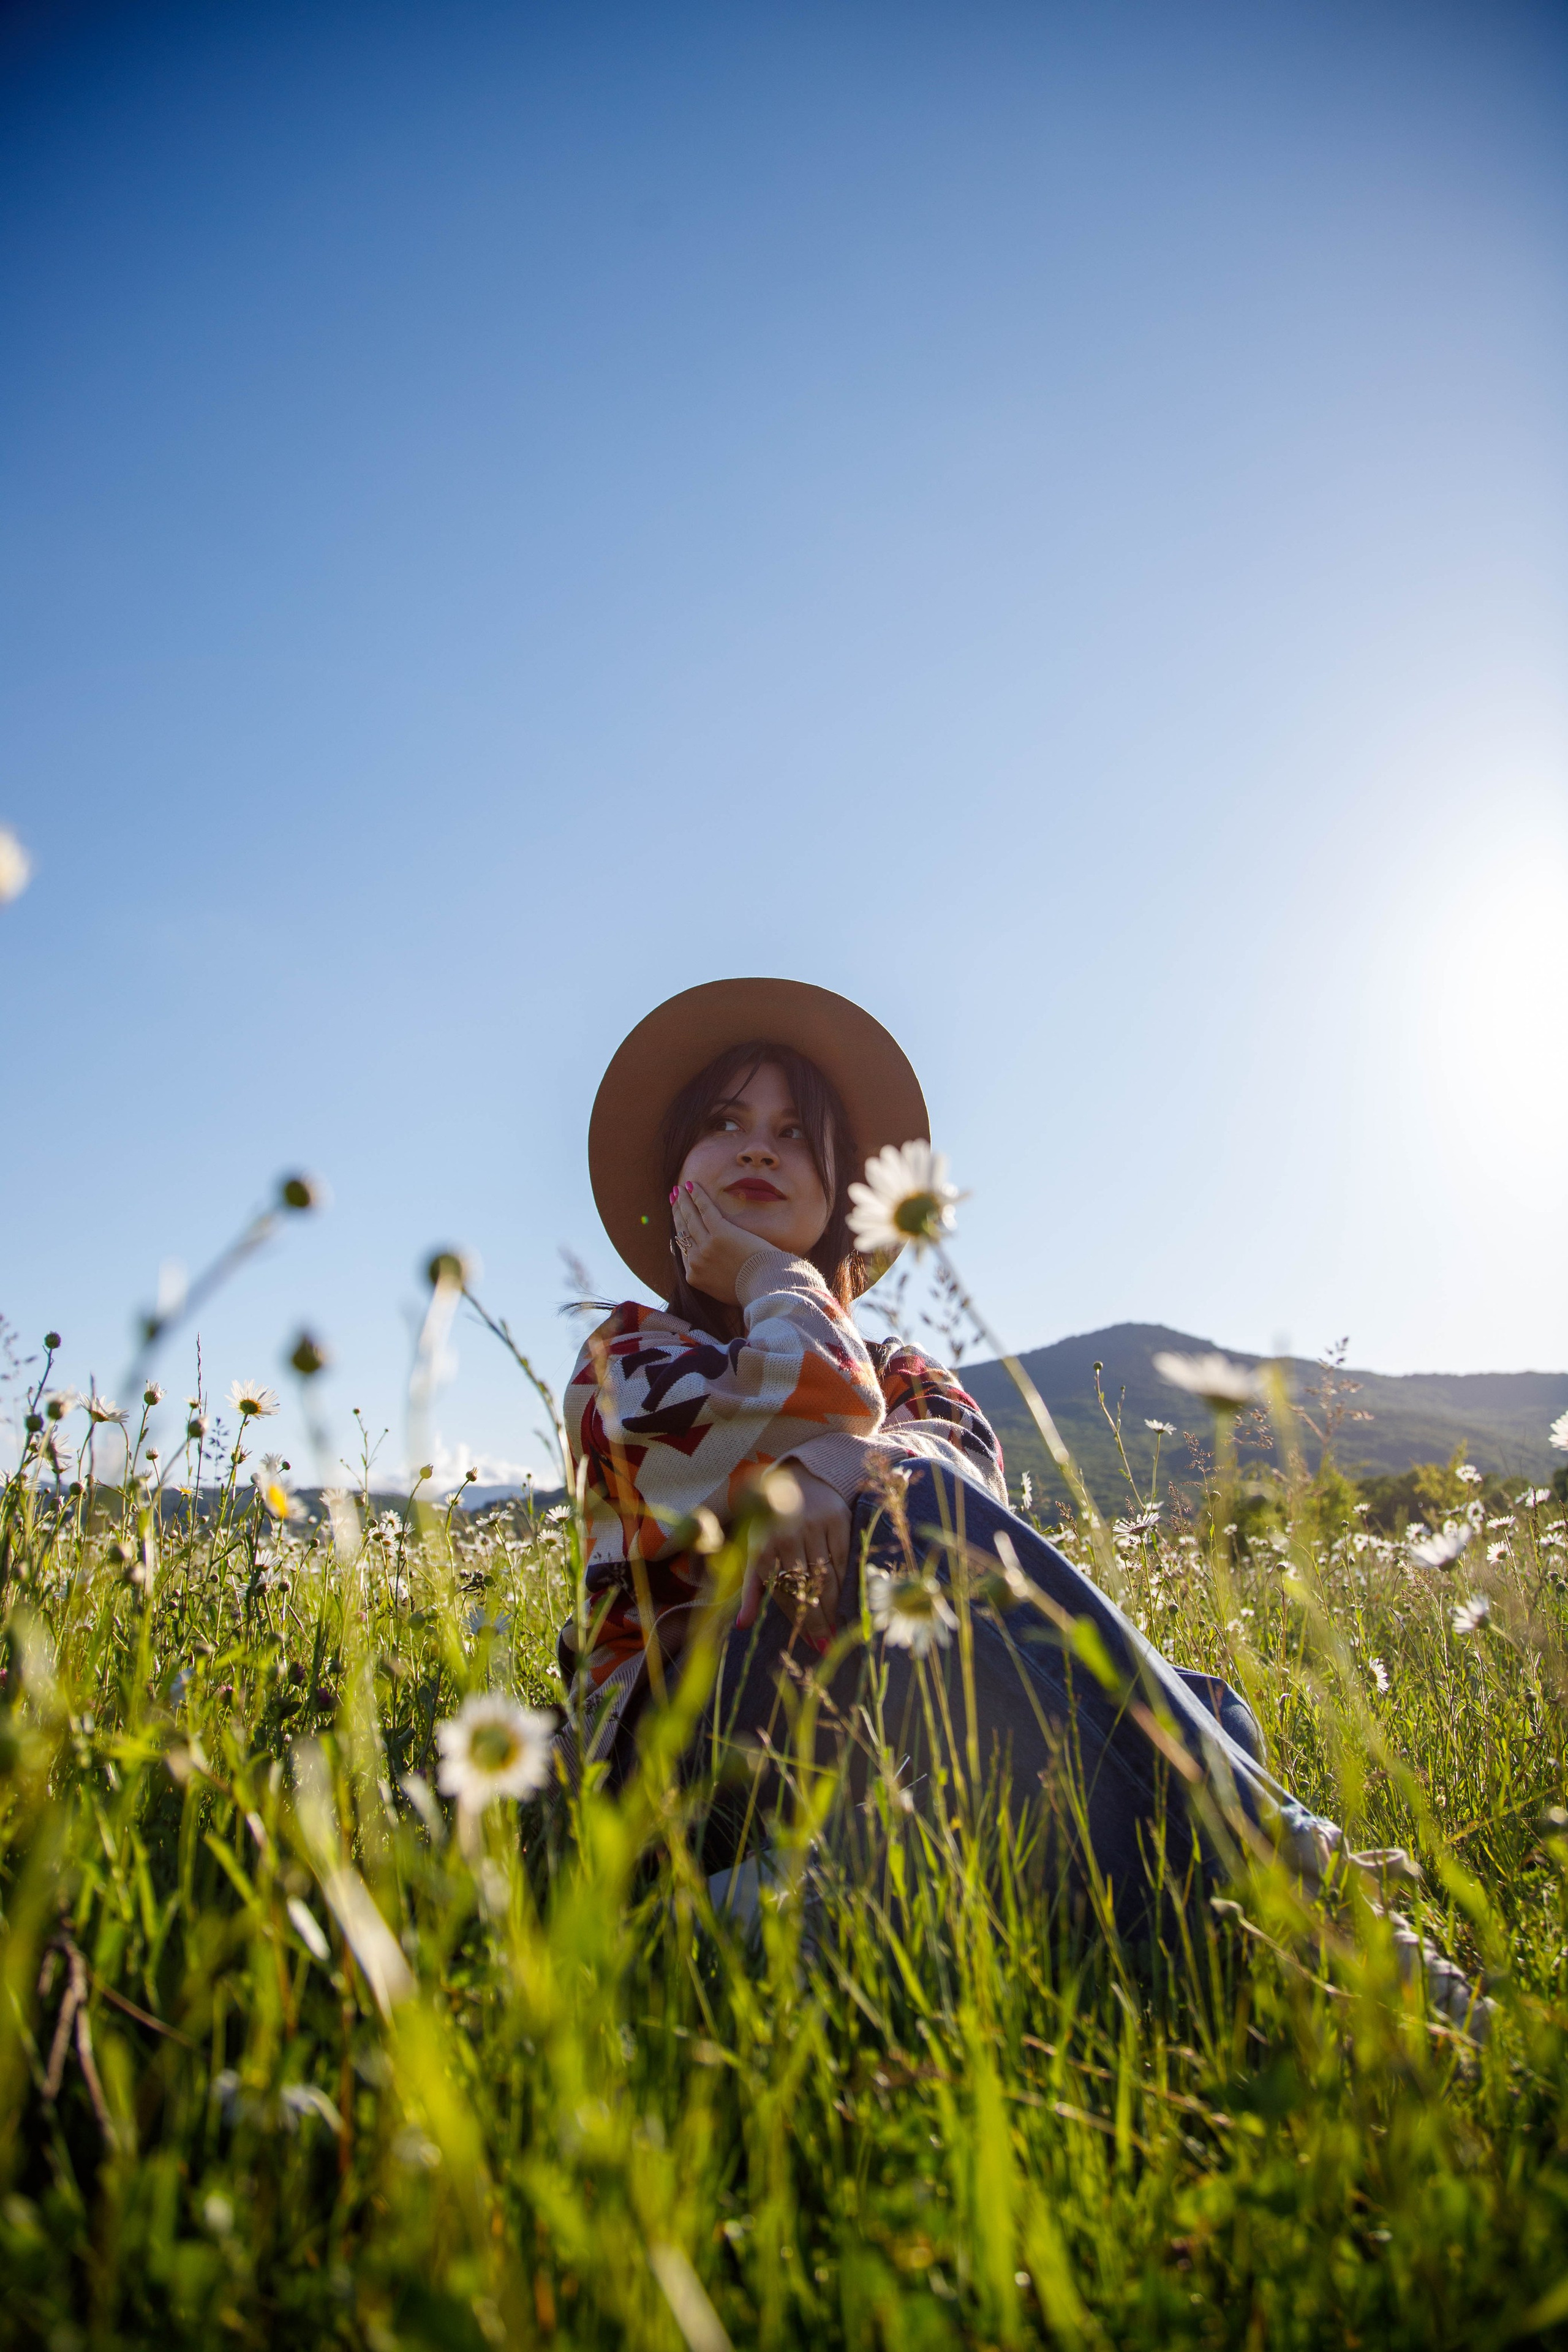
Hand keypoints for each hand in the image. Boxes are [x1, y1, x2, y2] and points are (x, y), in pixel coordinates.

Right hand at [671, 1179, 770, 1306]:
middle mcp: (695, 1260)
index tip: (678, 1221)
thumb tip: (707, 1269)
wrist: (765, 1289)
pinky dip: (697, 1196)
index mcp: (694, 1276)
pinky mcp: (721, 1232)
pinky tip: (692, 1185)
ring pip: (690, 1219)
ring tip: (679, 1189)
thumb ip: (710, 1279)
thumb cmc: (749, 1291)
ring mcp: (706, 1246)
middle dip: (677, 1213)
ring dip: (683, 1201)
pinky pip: (705, 1210)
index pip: (682, 1250)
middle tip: (673, 1199)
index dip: (679, 1233)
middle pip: (682, 1231)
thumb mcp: (722, 1290)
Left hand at [737, 1465, 850, 1652]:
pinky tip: (850, 1598)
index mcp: (762, 1546)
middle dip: (818, 1619)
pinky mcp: (837, 1518)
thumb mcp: (755, 1552)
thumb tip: (742, 1626)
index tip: (812, 1641)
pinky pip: (844, 1558)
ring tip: (840, 1627)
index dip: (798, 1619)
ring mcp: (814, 1525)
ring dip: (835, 1605)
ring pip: (827, 1575)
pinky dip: (847, 1580)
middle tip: (828, 1642)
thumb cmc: (772, 1524)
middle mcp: (787, 1534)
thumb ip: (751, 1589)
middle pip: (807, 1587)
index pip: (783, 1592)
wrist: (798, 1479)